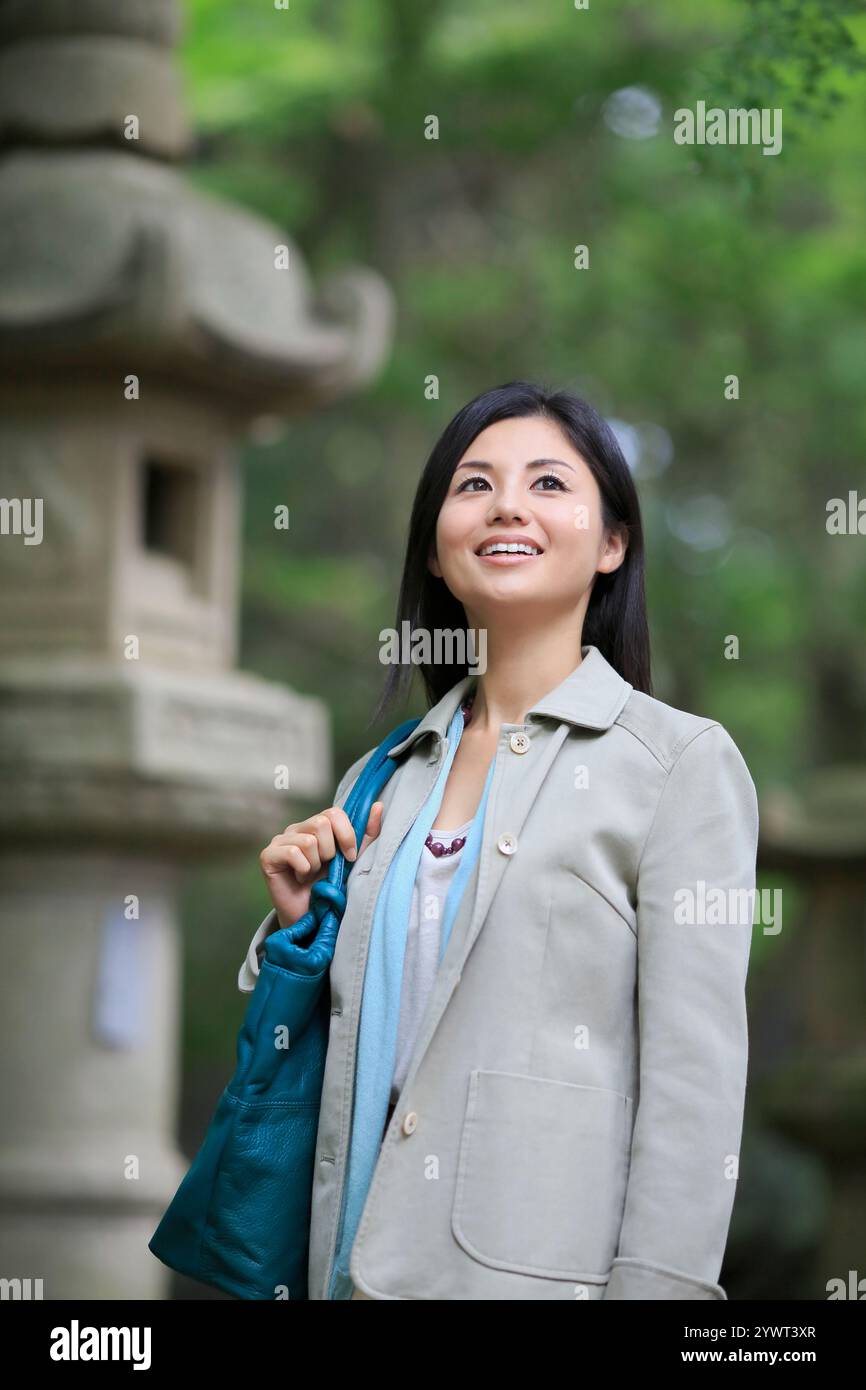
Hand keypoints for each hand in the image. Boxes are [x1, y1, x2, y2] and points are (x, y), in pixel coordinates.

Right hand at [259, 801, 384, 928]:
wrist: (312, 918)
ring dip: (316, 864)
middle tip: (325, 868)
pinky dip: (303, 869)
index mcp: (317, 826)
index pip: (334, 813)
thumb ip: (367, 834)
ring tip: (311, 875)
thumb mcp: (355, 860)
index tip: (350, 857)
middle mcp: (297, 829)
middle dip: (330, 852)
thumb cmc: (332, 888)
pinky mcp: (268, 856)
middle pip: (321, 823)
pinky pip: (292, 853)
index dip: (346, 835)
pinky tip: (300, 879)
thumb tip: (378, 806)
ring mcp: (281, 840)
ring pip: (308, 840)